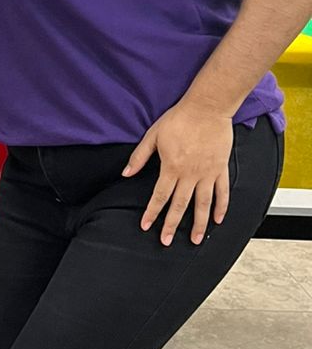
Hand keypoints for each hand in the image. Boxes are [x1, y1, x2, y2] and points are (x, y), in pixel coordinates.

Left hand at [123, 101, 233, 246]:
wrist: (207, 107)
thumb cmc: (179, 119)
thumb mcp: (153, 135)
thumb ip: (140, 156)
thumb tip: (126, 173)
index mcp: (172, 167)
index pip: (160, 196)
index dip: (152, 212)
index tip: (147, 226)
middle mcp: (190, 174)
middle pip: (180, 205)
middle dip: (171, 225)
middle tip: (166, 241)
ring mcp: (208, 173)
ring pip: (203, 204)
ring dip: (198, 224)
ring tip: (195, 240)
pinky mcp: (221, 168)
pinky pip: (222, 192)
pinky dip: (221, 207)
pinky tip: (218, 220)